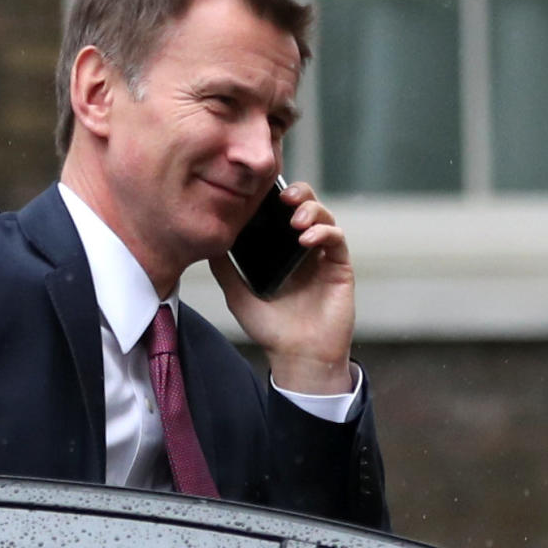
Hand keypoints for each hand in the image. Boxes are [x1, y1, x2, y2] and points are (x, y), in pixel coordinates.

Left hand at [209, 181, 354, 393]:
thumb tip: (208, 243)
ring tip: (296, 220)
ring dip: (312, 210)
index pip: (279, 212)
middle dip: (298, 193)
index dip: (273, 197)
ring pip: (324, 216)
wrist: (297, 355)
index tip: (260, 191)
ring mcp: (321, 256)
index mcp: (279, 250)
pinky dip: (324, 232)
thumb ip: (224, 268)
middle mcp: (302, 248)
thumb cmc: (269, 329)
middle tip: (284, 197)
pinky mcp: (339, 267)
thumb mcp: (237, 295)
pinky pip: (337, 239)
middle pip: (305, 205)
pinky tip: (307, 239)